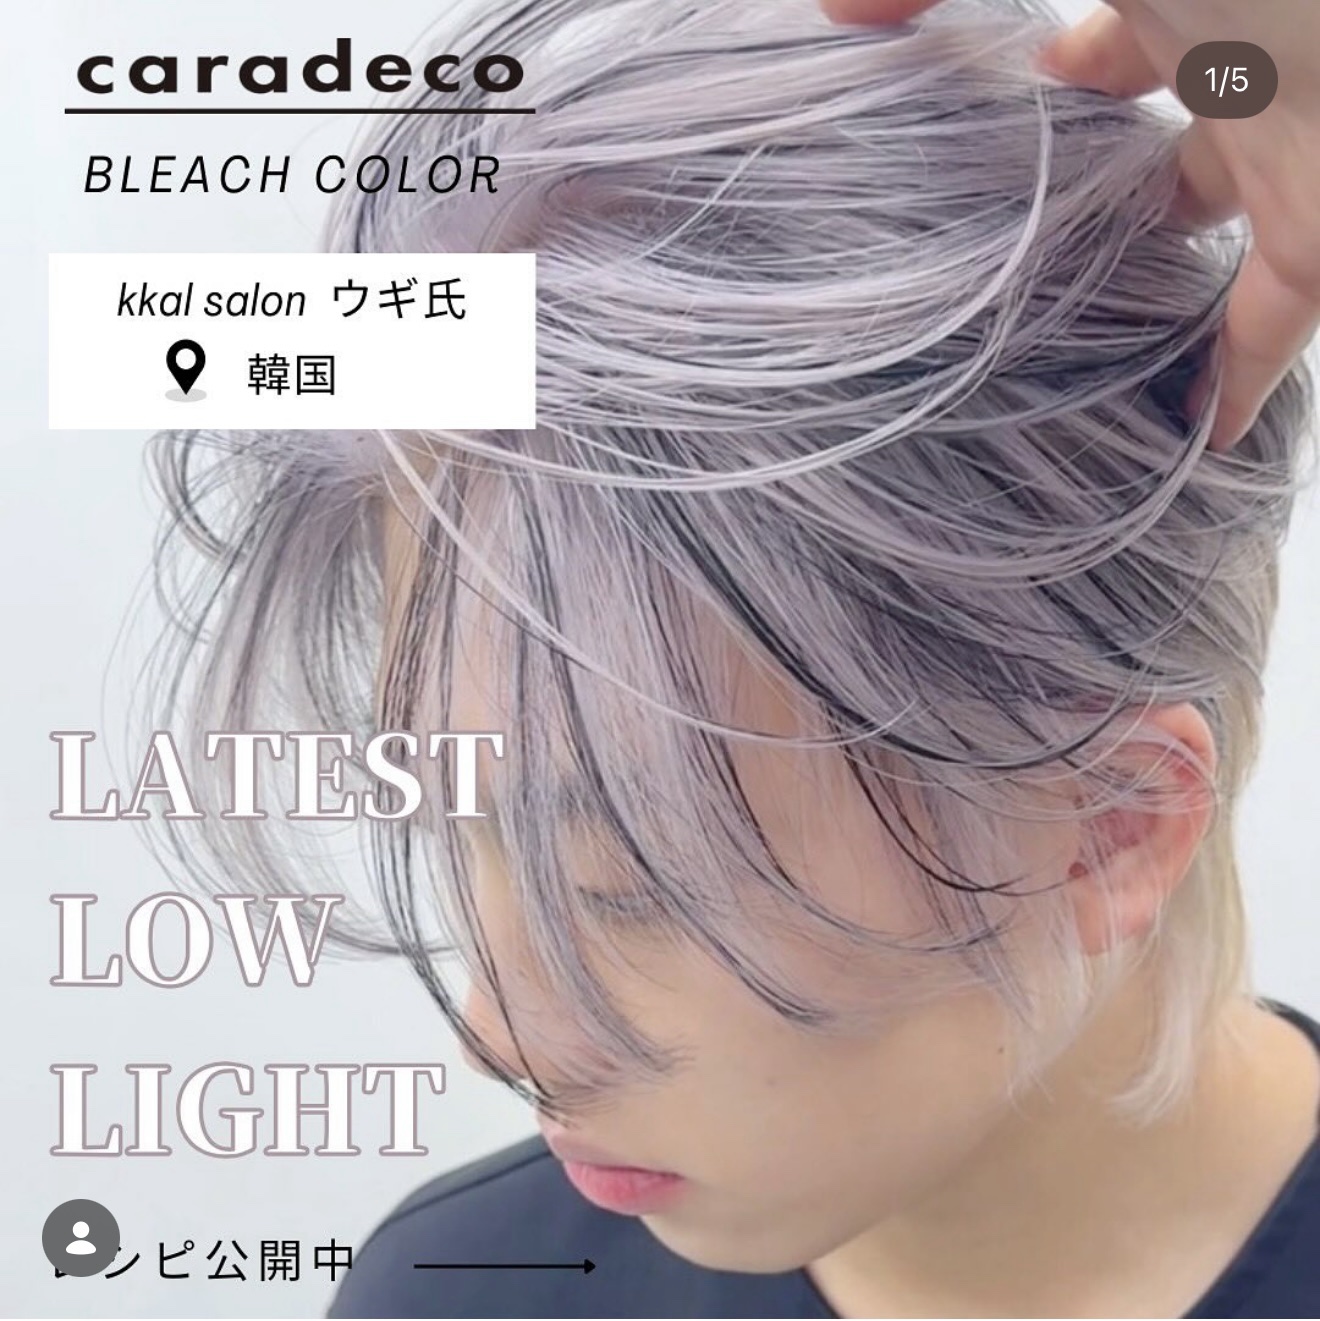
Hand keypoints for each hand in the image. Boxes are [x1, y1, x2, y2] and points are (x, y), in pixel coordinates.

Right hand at [821, 0, 1319, 451]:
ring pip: (1206, 231)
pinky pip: (1260, 334)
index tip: (980, 103)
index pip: (1102, 46)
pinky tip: (1183, 432)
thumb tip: (832, 7)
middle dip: (1091, 176)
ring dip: (1149, 274)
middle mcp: (1235, 78)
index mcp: (1182, 6)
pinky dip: (1225, 386)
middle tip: (1011, 236)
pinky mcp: (1317, 249)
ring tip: (1066, 332)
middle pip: (1151, 138)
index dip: (1047, 67)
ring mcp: (1283, 164)